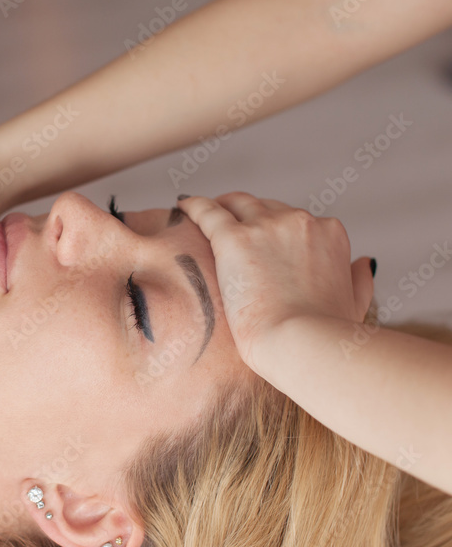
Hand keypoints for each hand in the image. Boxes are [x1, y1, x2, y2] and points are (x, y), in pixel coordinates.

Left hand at [177, 192, 374, 370]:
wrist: (302, 344)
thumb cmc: (326, 335)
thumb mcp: (354, 304)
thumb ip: (358, 280)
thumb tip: (364, 263)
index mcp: (330, 233)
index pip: (295, 219)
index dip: (274, 228)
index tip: (259, 240)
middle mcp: (300, 221)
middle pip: (265, 207)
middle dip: (247, 215)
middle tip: (226, 223)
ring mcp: (267, 227)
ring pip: (237, 203)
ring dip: (222, 206)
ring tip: (204, 212)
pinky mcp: (235, 238)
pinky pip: (208, 211)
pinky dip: (194, 205)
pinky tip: (182, 205)